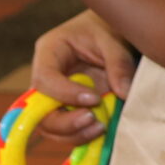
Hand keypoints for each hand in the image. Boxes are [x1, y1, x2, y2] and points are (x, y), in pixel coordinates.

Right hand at [26, 9, 138, 154]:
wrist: (115, 31)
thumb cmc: (109, 28)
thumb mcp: (114, 40)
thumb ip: (119, 64)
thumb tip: (123, 94)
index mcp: (50, 52)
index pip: (45, 79)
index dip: (64, 93)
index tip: (94, 99)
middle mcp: (47, 78)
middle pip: (40, 110)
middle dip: (65, 122)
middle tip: (95, 121)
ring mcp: (57, 96)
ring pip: (52, 127)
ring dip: (75, 134)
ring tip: (102, 128)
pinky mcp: (71, 109)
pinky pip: (69, 130)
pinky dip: (85, 136)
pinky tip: (104, 132)